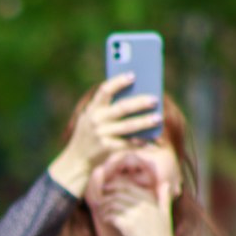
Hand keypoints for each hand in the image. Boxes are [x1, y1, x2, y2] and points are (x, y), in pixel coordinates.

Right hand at [48, 74, 161, 195]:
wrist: (77, 159)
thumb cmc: (90, 134)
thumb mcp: (92, 118)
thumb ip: (107, 108)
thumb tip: (137, 97)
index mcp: (93, 108)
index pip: (105, 90)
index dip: (118, 82)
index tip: (133, 75)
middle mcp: (96, 120)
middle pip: (121, 108)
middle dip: (139, 103)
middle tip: (155, 99)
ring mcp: (100, 134)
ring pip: (128, 126)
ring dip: (144, 122)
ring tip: (158, 118)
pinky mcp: (106, 148)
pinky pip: (127, 144)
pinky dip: (140, 142)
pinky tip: (152, 140)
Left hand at [95, 178, 178, 235]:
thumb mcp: (166, 214)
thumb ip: (164, 198)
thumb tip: (165, 184)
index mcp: (150, 201)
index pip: (128, 187)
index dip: (114, 186)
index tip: (106, 188)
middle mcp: (143, 206)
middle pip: (118, 194)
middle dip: (106, 197)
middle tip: (99, 202)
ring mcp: (135, 215)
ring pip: (113, 204)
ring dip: (104, 208)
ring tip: (101, 213)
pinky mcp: (128, 227)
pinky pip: (112, 216)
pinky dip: (106, 217)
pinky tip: (105, 220)